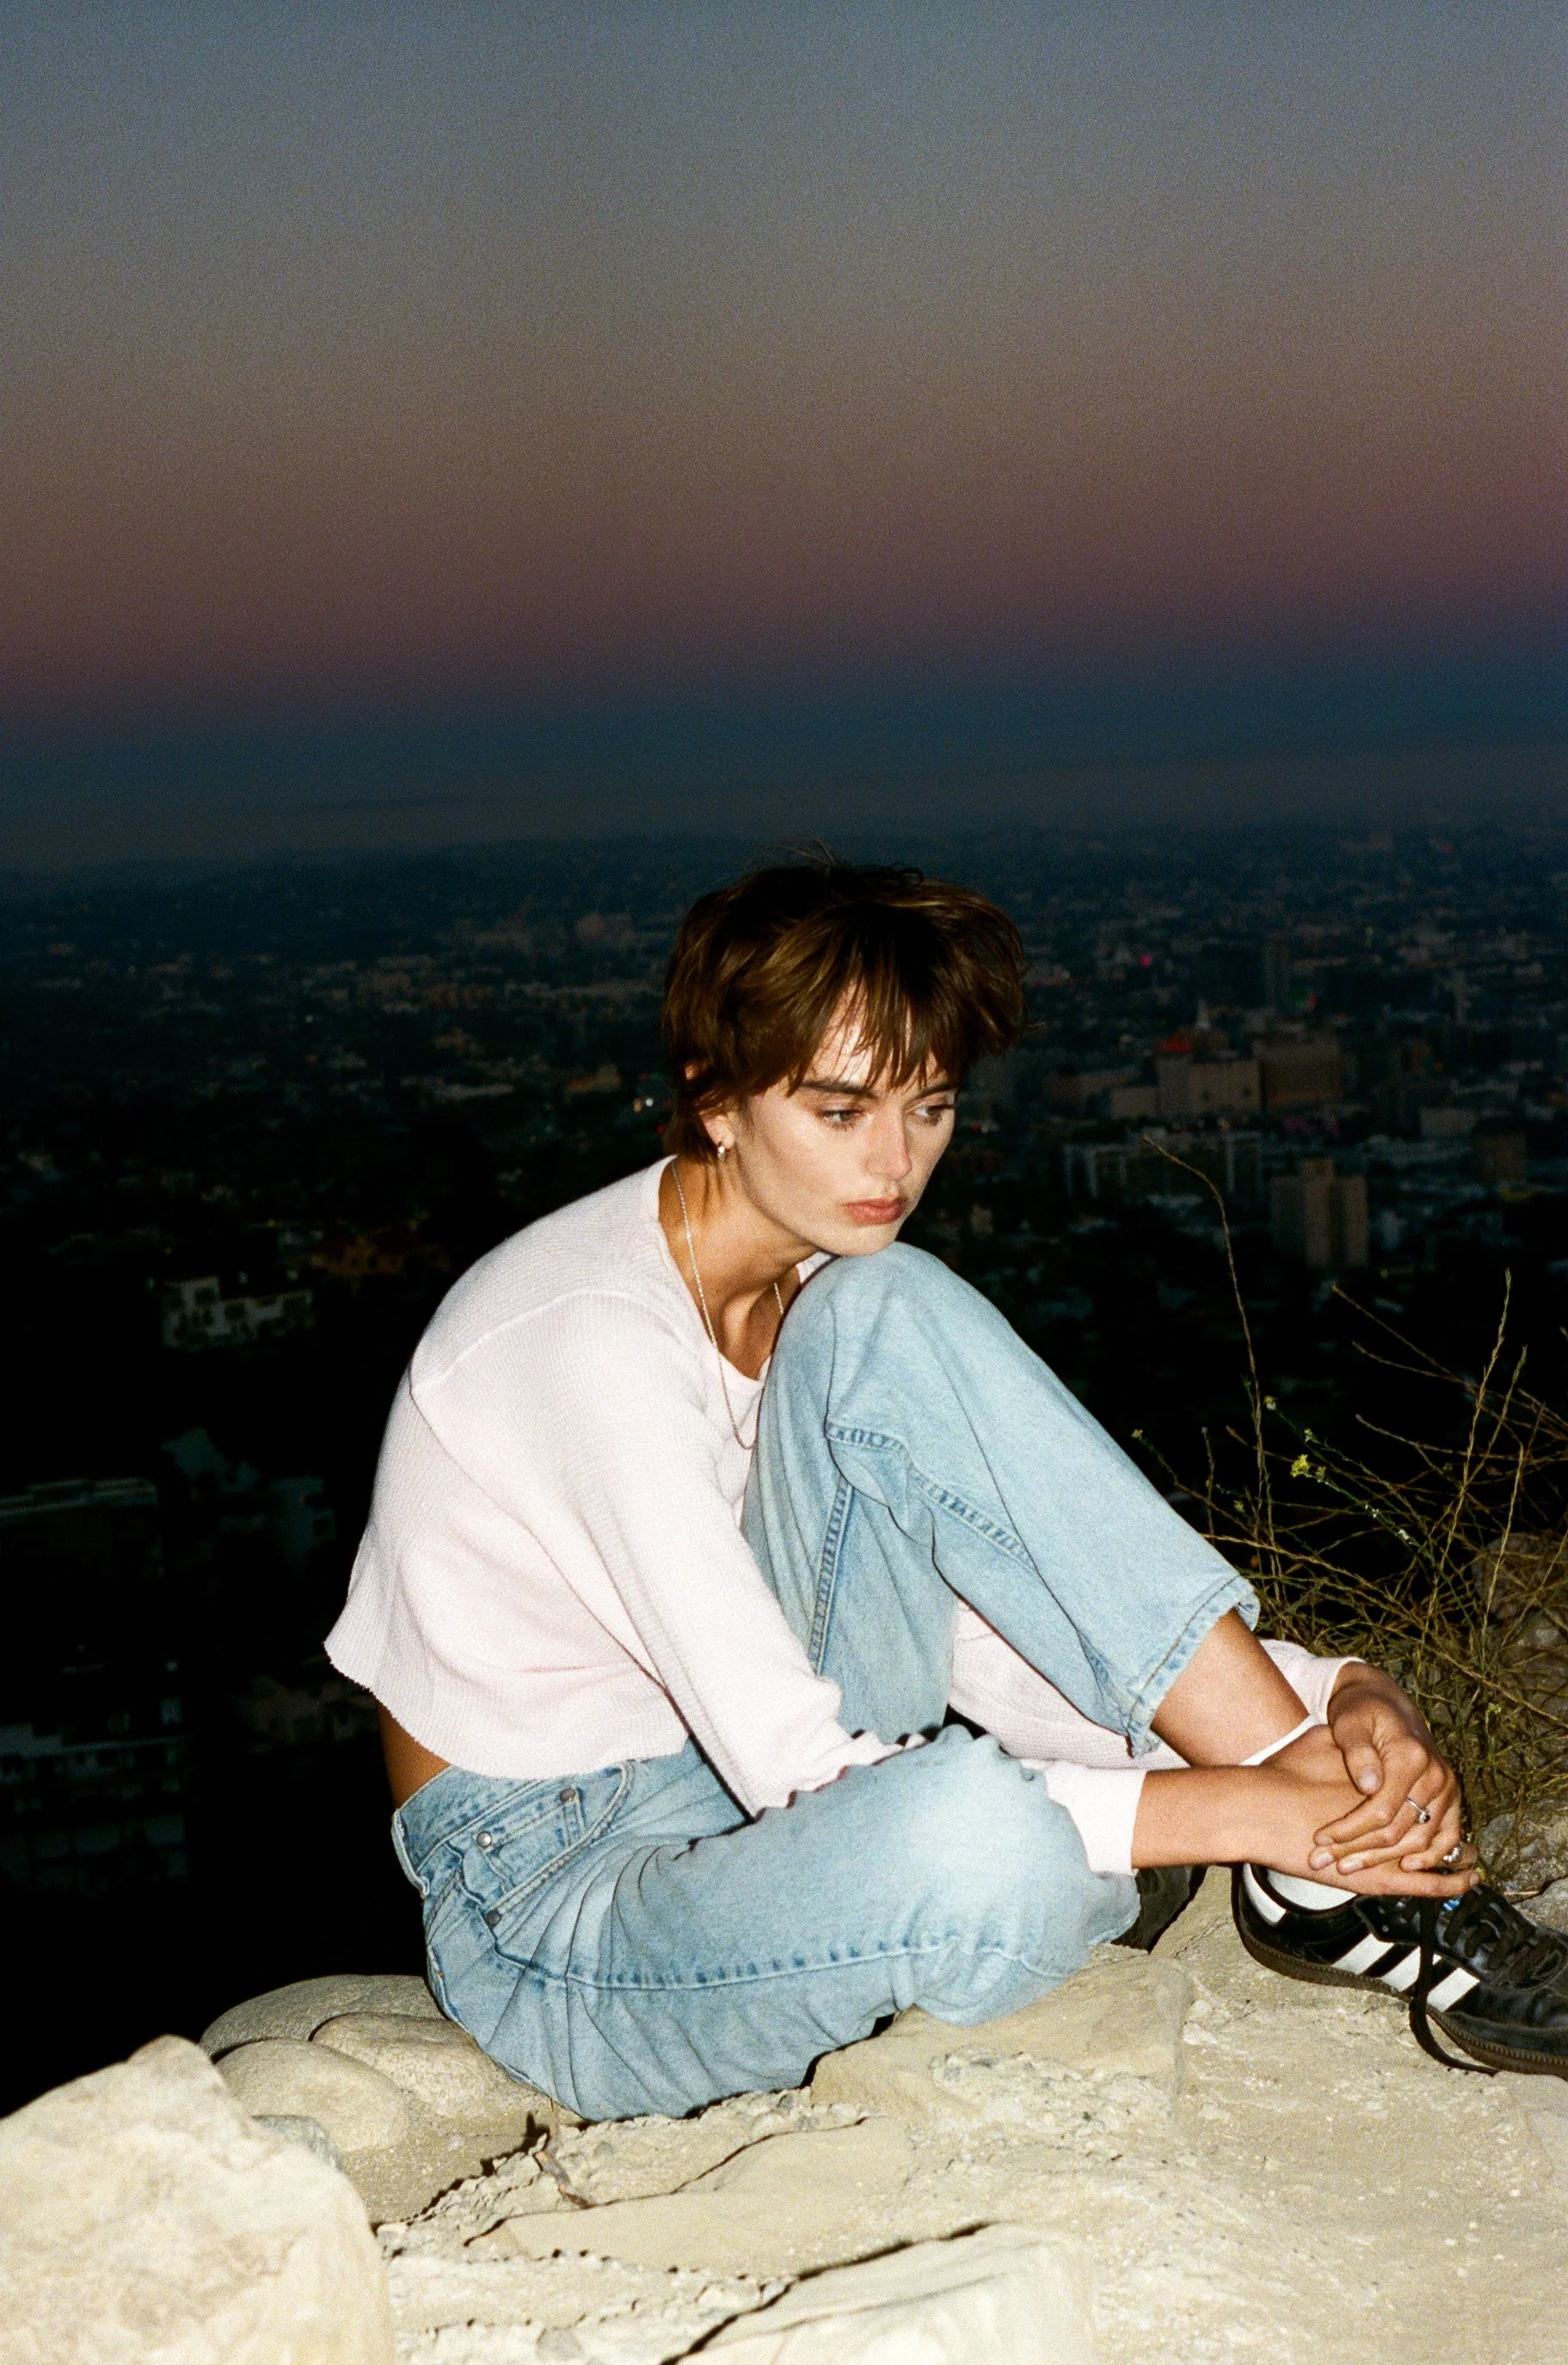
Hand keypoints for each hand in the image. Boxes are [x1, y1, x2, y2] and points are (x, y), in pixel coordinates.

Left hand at [1310, 1665, 1472, 1879]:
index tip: (1320, 1839)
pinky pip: (1447, 1838)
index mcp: (1410, 1756)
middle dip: (1359, 1850)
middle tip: (1324, 1860)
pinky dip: (1430, 1857)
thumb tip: (1369, 1786)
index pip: (1379, 1810)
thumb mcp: (1348, 1722)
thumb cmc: (1359, 1710)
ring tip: (1349, 1866)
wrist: (1386, 1701)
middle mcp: (1436, 1775)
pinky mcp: (1450, 1797)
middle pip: (1398, 1830)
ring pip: (1420, 1840)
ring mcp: (1447, 1788)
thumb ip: (1357, 1752)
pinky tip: (1403, 1867)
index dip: (1348, 1830)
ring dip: (1386, 1860)